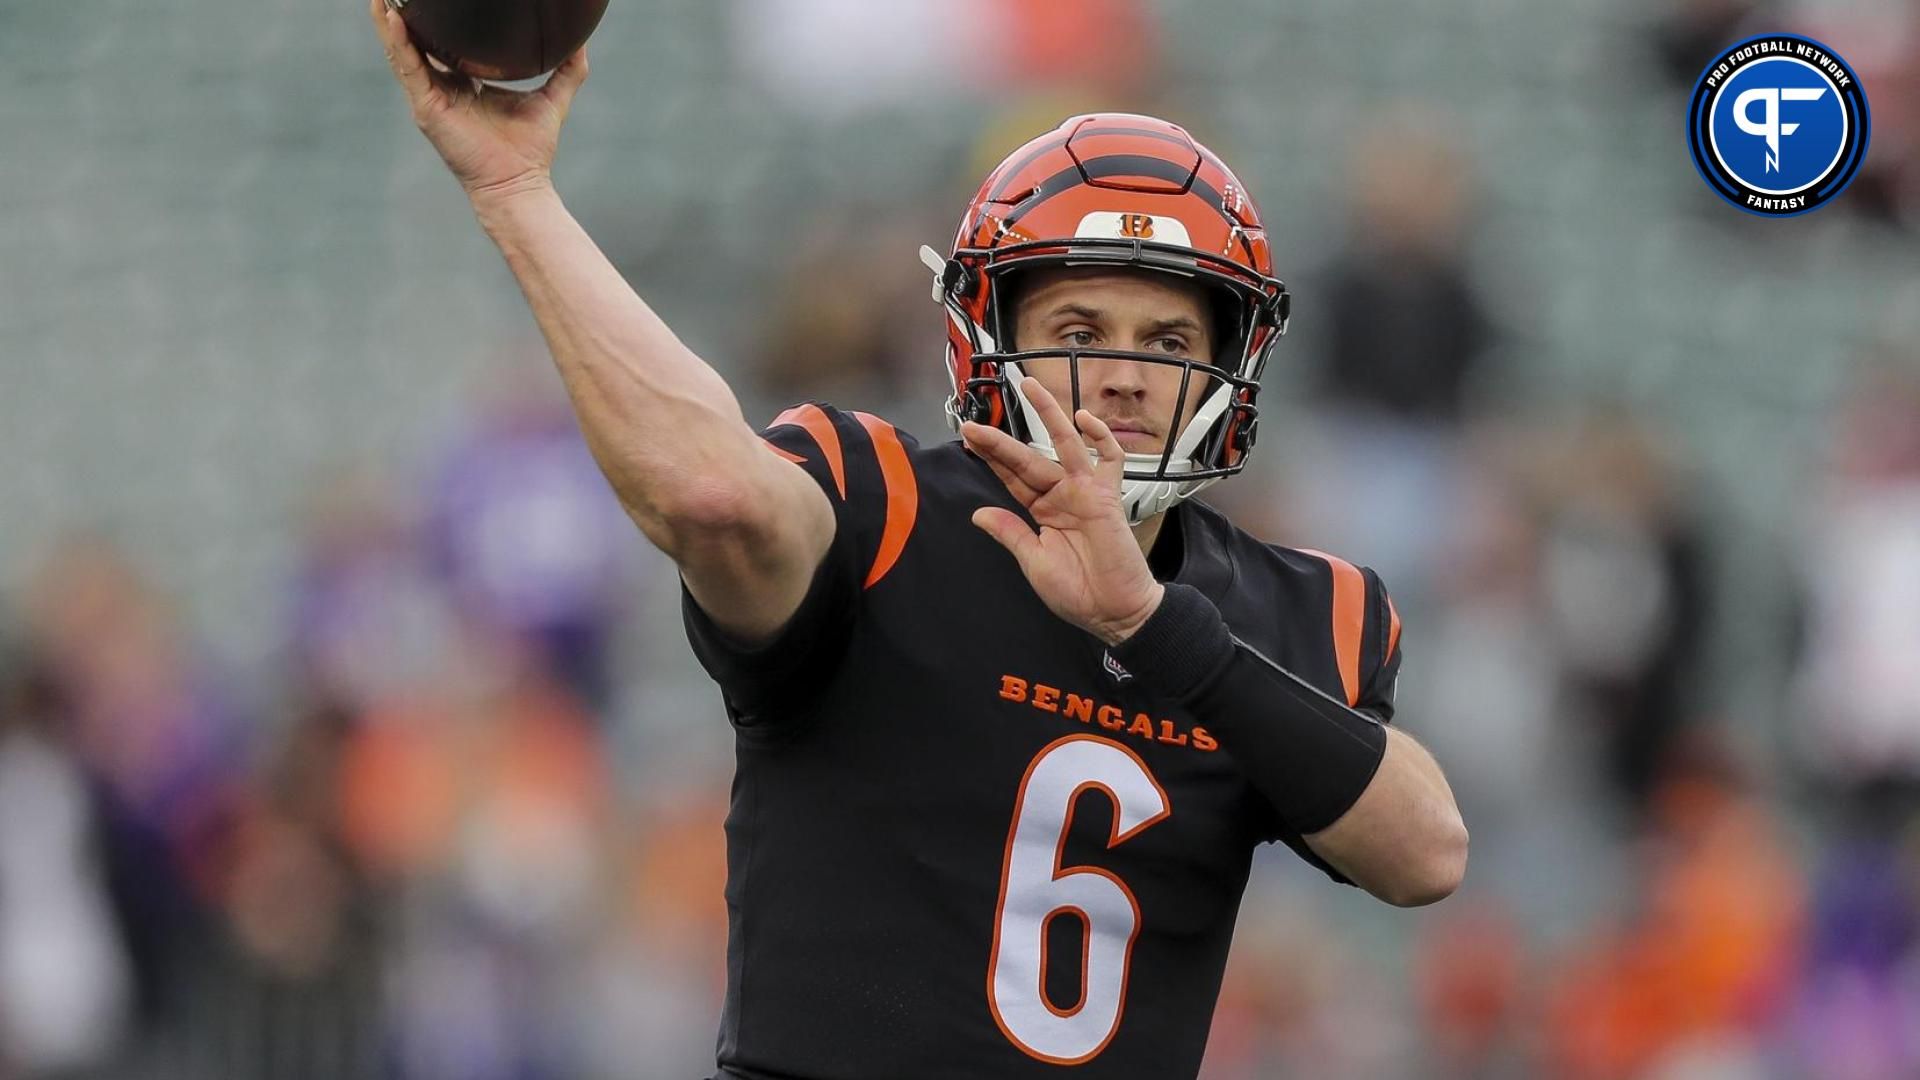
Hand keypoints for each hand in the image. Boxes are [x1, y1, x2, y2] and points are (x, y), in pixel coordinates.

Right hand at [369, 0, 587, 202]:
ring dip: (389, 19)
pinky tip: (393, 17)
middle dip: (402, 13)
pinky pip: (408, 68)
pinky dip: (399, 42)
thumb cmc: (531, 150)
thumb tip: (581, 42)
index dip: (435, 19)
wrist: (519, 183)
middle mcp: (442, 87)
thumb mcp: (553, 98)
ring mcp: (430, 96)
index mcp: (464, 83)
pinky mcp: (427, 107)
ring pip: (402, 49)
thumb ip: (568, 70)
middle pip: (415, 42)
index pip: (443, 44)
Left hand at [962, 378, 1164, 645]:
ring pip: (1065, 445)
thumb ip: (1010, 533)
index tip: (969, 437)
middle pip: (1028, 459)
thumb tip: (979, 513)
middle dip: (1001, 442)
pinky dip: (1101, 438)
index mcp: (1041, 511)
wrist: (1115, 611)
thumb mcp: (1033, 562)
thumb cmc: (1077, 592)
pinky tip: (1084, 418)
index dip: (992, 457)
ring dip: (1049, 416)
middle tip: (974, 424)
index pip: (1012, 477)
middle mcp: (1061, 495)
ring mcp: (1085, 492)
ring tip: (1030, 387)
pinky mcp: (1108, 496)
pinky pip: (1109, 459)